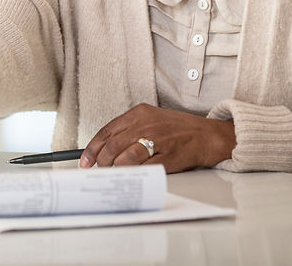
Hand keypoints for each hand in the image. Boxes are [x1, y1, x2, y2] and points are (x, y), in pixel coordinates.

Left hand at [79, 103, 235, 172]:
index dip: (93, 148)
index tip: (85, 160)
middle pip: (113, 145)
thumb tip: (105, 148)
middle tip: (98, 171)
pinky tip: (128, 178)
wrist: (207, 135)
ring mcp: (157, 140)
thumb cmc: (178, 129)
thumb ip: (130, 130)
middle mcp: (146, 124)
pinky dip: (133, 175)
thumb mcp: (151, 119)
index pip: (107, 130)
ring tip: (112, 175)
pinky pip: (144, 168)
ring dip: (115, 169)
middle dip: (101, 161)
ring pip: (125, 157)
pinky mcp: (167, 156)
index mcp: (139, 113)